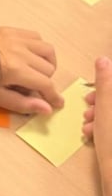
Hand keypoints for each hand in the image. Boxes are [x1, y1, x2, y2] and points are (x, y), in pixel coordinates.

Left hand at [0, 27, 62, 114]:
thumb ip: (20, 103)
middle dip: (45, 82)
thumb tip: (46, 108)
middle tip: (32, 89)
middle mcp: (20, 51)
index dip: (54, 96)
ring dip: (47, 63)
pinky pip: (37, 36)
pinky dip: (38, 47)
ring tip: (37, 73)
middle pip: (48, 69)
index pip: (46, 84)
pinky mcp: (11, 30)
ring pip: (48, 51)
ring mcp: (16, 38)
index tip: (57, 104)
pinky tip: (29, 56)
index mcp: (15, 69)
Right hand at [82, 57, 111, 195]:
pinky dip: (103, 128)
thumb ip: (105, 83)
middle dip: (99, 105)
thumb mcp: (106, 108)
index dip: (104, 89)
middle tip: (88, 113)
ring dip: (99, 117)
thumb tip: (104, 60)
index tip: (92, 96)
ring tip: (89, 127)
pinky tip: (93, 135)